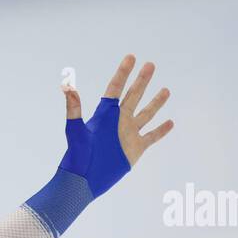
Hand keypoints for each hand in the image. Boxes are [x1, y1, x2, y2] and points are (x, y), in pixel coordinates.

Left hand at [56, 54, 172, 197]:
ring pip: (146, 114)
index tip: (131, 57)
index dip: (123, 73)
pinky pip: (152, 136)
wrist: (84, 180)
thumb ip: (73, 108)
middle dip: (142, 80)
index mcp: (105, 115)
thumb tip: (67, 86)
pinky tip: (170, 122)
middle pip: (133, 96)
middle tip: (151, 64)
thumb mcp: (75, 130)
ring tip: (166, 90)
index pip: (115, 88)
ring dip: (156, 102)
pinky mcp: (135, 149)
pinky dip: (162, 130)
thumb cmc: (77, 156)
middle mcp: (118, 121)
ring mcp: (128, 134)